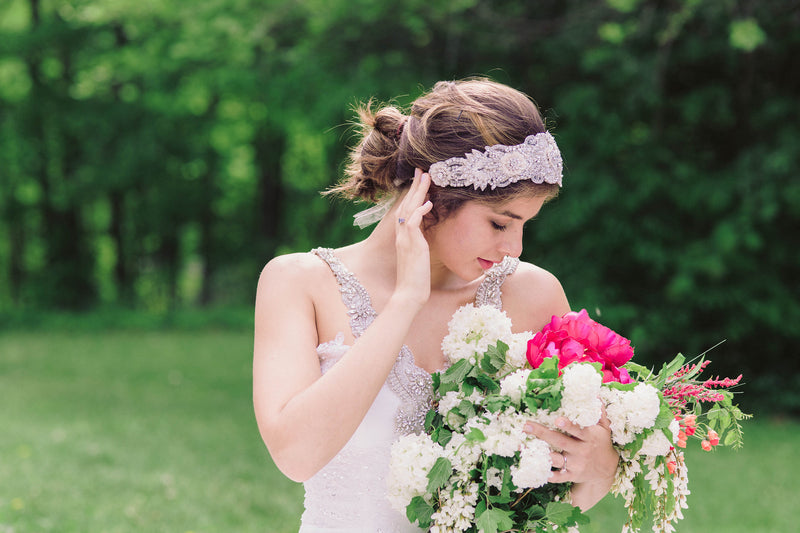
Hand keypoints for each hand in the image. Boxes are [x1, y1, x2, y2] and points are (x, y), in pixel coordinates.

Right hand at [392, 168, 433, 307]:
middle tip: (422, 170)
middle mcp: (402, 236)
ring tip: (426, 177)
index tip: (419, 181)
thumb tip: (427, 237)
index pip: (406, 211)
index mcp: (403, 238)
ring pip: (409, 210)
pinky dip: (420, 212)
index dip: (412, 195)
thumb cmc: (416, 280)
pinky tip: (428, 203)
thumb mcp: (419, 257)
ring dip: (418, 192)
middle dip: (415, 187)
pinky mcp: (413, 246)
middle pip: (406, 205)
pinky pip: (413, 224)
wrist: (409, 295)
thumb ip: (420, 244)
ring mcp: (406, 240)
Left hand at [523, 412, 617, 485]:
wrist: (606, 470)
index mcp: (589, 437)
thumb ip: (599, 412)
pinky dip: (550, 475)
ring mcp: (576, 464)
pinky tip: (539, 471)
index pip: (578, 430)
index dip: (568, 426)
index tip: (557, 420)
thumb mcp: (604, 428)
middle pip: (560, 442)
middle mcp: (582, 451)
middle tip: (527, 426)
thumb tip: (595, 395)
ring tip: (523, 447)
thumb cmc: (601, 443)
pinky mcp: (572, 475)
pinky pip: (559, 476)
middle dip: (543, 433)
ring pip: (556, 459)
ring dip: (540, 454)